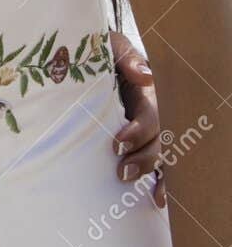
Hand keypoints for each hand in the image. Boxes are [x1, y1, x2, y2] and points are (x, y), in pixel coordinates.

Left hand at [110, 27, 165, 207]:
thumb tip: (146, 75)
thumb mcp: (109, 46)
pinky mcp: (138, 139)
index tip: (117, 143)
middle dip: (143, 158)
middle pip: (158, 140)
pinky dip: (160, 181)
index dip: (138, 132)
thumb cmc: (96, 49)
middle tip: (121, 172)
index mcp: (146, 91)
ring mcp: (146, 127)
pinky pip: (157, 163)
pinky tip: (158, 200)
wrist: (85, 53)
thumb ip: (125, 56)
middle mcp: (151, 112)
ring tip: (129, 184)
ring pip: (159, 154)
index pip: (150, 116)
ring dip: (149, 171)